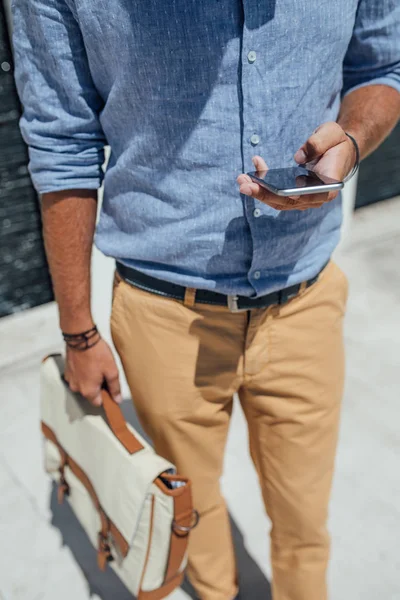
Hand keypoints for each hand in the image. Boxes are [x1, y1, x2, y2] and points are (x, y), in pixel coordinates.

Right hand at [64, 338, 121, 406]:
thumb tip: (117, 399)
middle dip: (98, 386)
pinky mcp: (67, 371)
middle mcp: (77, 388)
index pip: (98, 403)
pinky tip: (89, 363)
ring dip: (90, 379)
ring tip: (96, 366)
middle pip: (90, 393)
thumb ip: (114, 387)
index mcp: (88, 391)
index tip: (110, 389)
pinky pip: (77, 376)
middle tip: (104, 373)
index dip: (106, 396)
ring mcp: (70, 379)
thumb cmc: (97, 353)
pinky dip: (83, 373)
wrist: (82, 338)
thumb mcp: (112, 371)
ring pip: (83, 384)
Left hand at [237, 122, 355, 210]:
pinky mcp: (293, 194)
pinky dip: (262, 183)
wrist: (340, 150)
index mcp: (327, 187)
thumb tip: (298, 157)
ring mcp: (303, 198)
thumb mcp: (333, 134)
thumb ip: (318, 142)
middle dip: (263, 194)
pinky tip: (253, 168)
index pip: (306, 197)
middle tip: (244, 185)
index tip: (271, 191)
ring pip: (277, 200)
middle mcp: (314, 198)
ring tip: (241, 179)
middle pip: (286, 202)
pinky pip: (275, 192)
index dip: (288, 196)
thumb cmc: (337, 143)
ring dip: (258, 191)